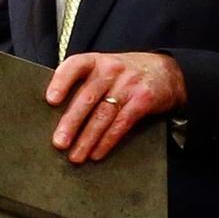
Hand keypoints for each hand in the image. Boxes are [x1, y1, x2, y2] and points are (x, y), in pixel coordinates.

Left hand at [46, 50, 182, 164]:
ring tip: (75, 156)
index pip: (75, 65)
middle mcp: (111, 69)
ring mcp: (128, 84)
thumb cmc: (126, 74)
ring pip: (103, 115)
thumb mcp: (105, 68)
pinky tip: (96, 152)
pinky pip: (121, 123)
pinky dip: (107, 141)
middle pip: (87, 97)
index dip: (61, 82)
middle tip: (59, 143)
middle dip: (71, 123)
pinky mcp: (143, 100)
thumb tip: (55, 115)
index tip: (50, 100)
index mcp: (96, 61)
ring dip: (87, 139)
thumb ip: (84, 83)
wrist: (168, 71)